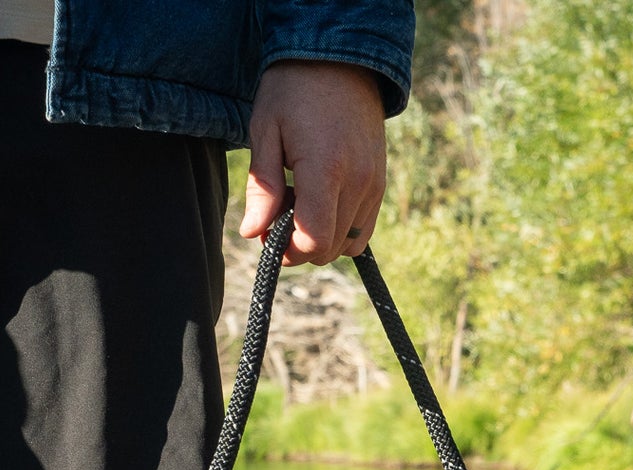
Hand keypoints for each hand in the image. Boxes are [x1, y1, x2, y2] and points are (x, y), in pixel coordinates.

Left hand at [242, 59, 385, 266]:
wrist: (341, 56)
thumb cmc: (294, 88)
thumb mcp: (266, 130)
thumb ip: (262, 187)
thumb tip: (252, 233)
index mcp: (326, 168)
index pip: (314, 240)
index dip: (289, 250)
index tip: (270, 233)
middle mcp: (358, 181)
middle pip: (329, 249)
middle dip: (300, 244)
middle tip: (280, 211)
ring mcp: (374, 184)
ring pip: (347, 244)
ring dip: (321, 236)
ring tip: (302, 201)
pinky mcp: (380, 183)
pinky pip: (363, 231)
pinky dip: (341, 229)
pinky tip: (323, 201)